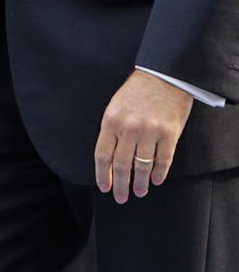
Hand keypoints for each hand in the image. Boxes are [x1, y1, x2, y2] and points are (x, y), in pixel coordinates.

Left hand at [94, 72, 193, 202]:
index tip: (105, 187)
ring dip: (140, 182)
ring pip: (142, 166)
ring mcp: (150, 131)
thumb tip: (109, 159)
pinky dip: (159, 173)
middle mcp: (129, 128)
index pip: (103, 155)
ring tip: (139, 192)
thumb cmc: (138, 91)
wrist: (164, 74)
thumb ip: (112, 130)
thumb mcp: (116, 106)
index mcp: (111, 121)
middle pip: (121, 165)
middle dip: (120, 185)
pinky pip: (163, 160)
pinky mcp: (169, 133)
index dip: (103, 175)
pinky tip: (155, 180)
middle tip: (121, 197)